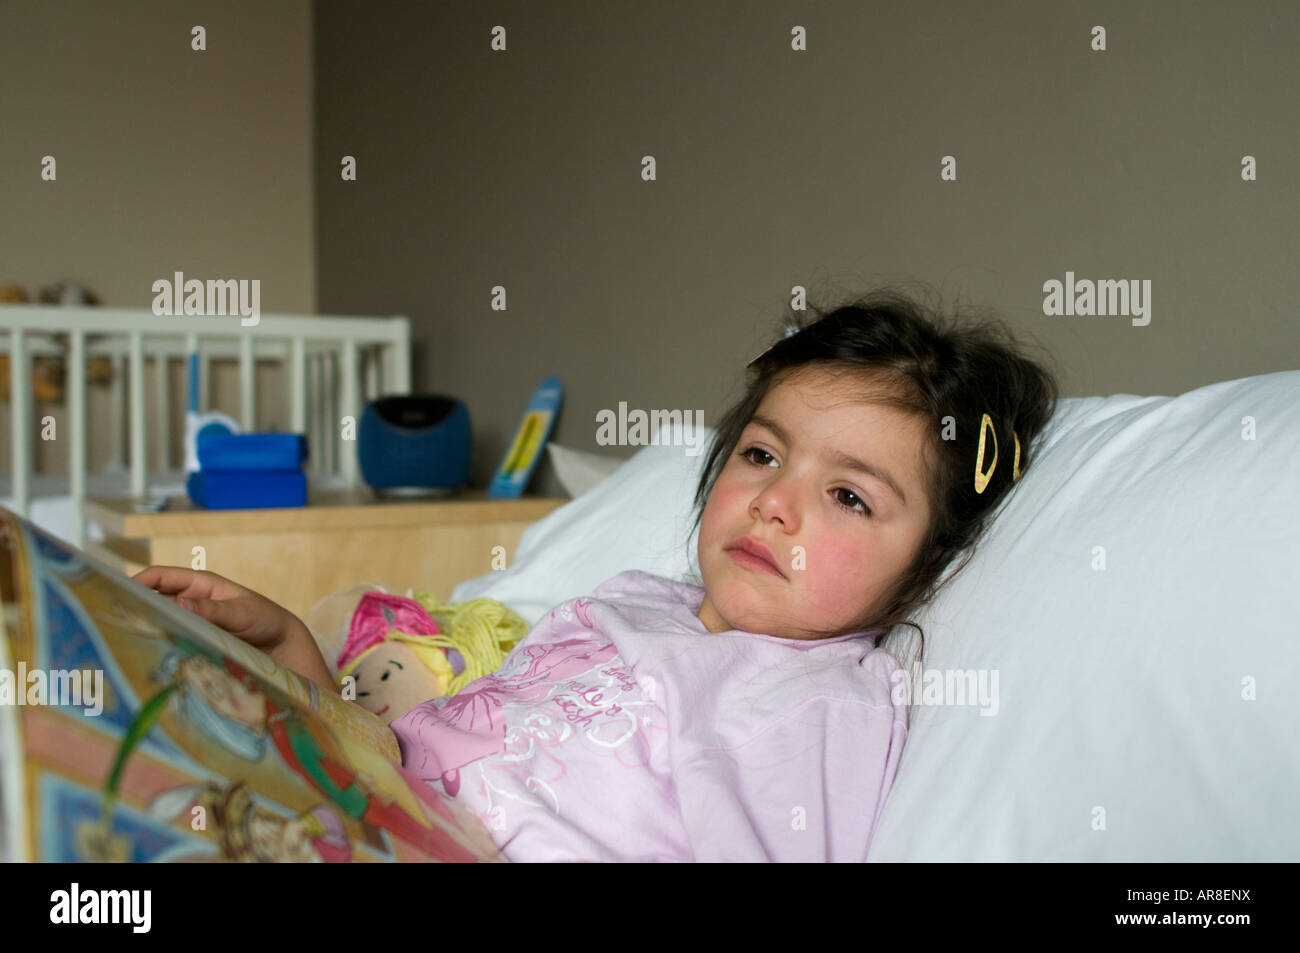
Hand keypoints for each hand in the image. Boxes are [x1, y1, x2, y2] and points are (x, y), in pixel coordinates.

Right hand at [131, 566, 305, 653]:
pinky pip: (171, 640)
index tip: (114, 593)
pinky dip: (158, 645)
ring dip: (144, 629)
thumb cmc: (266, 620)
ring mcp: (190, 622)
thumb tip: (179, 604)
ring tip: (120, 641)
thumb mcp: (241, 613)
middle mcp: (190, 602)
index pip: (160, 577)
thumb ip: (213, 610)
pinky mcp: (193, 641)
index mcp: (200, 584)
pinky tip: (145, 657)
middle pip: (153, 600)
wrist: (282, 646)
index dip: (136, 581)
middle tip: (109, 622)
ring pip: (159, 622)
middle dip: (133, 607)